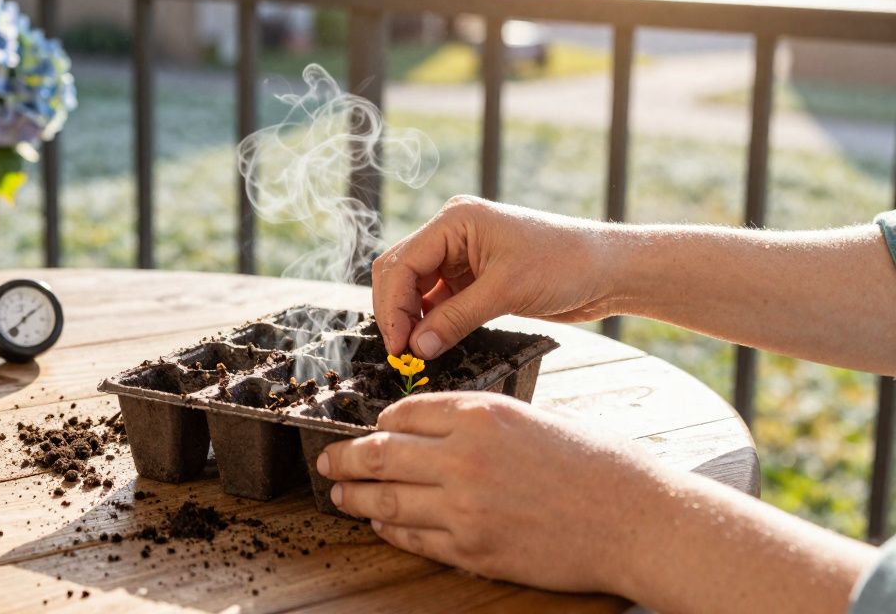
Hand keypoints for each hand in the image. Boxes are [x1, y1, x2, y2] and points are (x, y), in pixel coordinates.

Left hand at [317, 392, 661, 593]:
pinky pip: (413, 537)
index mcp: (480, 415)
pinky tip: (381, 521)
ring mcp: (463, 508)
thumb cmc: (595, 465)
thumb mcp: (532, 419)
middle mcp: (463, 457)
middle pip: (380, 454)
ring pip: (386, 499)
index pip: (404, 412)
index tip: (371, 428)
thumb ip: (479, 423)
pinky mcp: (472, 550)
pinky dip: (390, 527)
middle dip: (344, 458)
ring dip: (355, 496)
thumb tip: (432, 428)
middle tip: (326, 462)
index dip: (380, 421)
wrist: (637, 520)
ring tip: (339, 494)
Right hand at [372, 196, 618, 357]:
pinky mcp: (474, 278)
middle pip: (402, 272)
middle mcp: (452, 233)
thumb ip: (455, 320)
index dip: (393, 305)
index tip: (397, 344)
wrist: (609, 270)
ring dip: (414, 320)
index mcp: (455, 220)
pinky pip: (440, 300)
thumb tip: (417, 348)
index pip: (403, 262)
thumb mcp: (506, 292)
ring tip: (418, 353)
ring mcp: (462, 255)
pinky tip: (435, 344)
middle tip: (402, 351)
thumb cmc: (565, 264)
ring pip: (417, 289)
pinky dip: (434, 322)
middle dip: (397, 311)